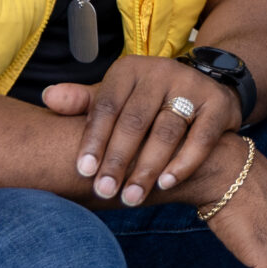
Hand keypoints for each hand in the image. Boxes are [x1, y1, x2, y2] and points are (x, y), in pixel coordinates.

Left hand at [44, 56, 239, 207]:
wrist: (207, 87)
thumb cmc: (149, 101)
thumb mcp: (117, 96)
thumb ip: (85, 102)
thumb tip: (48, 98)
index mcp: (129, 70)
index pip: (106, 106)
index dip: (94, 140)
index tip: (83, 171)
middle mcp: (161, 72)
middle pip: (135, 121)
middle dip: (118, 160)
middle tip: (105, 192)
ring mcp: (191, 87)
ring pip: (166, 132)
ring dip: (148, 168)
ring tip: (133, 197)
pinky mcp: (218, 104)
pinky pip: (200, 138)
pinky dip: (183, 163)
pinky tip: (166, 184)